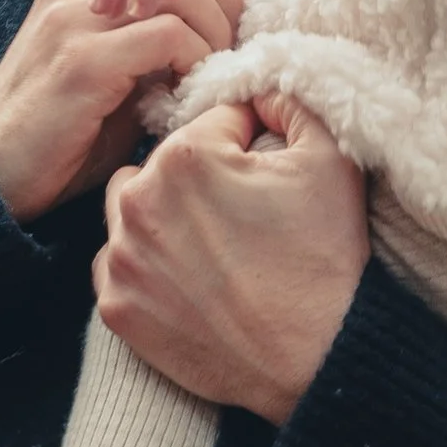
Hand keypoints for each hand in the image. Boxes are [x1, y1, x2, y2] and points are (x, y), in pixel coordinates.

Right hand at [0, 0, 244, 224]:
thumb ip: (148, 53)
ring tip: (213, 80)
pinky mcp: (82, 61)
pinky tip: (191, 94)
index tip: (226, 37)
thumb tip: (214, 46)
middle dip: (220, 13)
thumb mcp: (110, 82)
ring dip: (212, 38)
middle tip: (230, 61)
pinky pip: (167, 36)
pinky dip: (194, 62)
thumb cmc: (58, 139)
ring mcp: (74, 22)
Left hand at [95, 95, 369, 423]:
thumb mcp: (331, 159)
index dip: (245, 145)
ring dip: (162, 215)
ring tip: (213, 247)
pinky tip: (189, 282)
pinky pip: (118, 264)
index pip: (210, 122)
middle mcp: (138, 201)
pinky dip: (147, 267)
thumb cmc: (326, 261)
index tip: (264, 178)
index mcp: (185, 155)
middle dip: (200, 178)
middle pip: (166, 162)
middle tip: (244, 218)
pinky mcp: (115, 308)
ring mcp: (122, 258)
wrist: (318, 362)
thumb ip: (290, 99)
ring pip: (130, 207)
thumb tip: (258, 84)